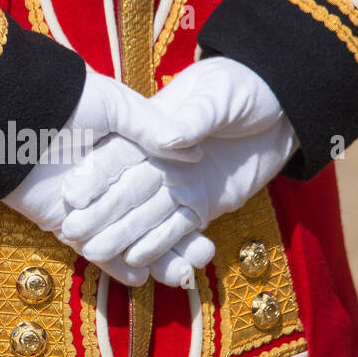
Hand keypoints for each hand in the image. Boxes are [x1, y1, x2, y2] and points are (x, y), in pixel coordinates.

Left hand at [2, 69, 204, 285]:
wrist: (9, 117)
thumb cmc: (62, 100)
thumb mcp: (114, 104)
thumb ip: (150, 128)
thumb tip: (193, 156)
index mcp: (121, 148)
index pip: (159, 182)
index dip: (184, 200)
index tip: (208, 220)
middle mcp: (105, 181)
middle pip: (147, 215)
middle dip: (175, 238)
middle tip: (203, 257)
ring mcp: (85, 206)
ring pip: (125, 237)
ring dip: (153, 258)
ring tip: (182, 276)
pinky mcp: (62, 224)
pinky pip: (94, 250)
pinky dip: (115, 266)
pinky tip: (141, 278)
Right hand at [61, 58, 298, 285]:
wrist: (283, 107)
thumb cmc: (247, 88)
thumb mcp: (221, 96)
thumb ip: (197, 117)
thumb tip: (173, 138)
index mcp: (152, 125)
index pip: (117, 152)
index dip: (95, 172)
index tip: (74, 194)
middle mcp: (157, 160)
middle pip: (123, 190)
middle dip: (100, 214)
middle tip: (77, 238)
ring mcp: (176, 184)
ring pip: (146, 217)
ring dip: (126, 239)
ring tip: (104, 258)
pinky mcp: (198, 204)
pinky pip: (178, 231)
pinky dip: (165, 250)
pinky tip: (146, 268)